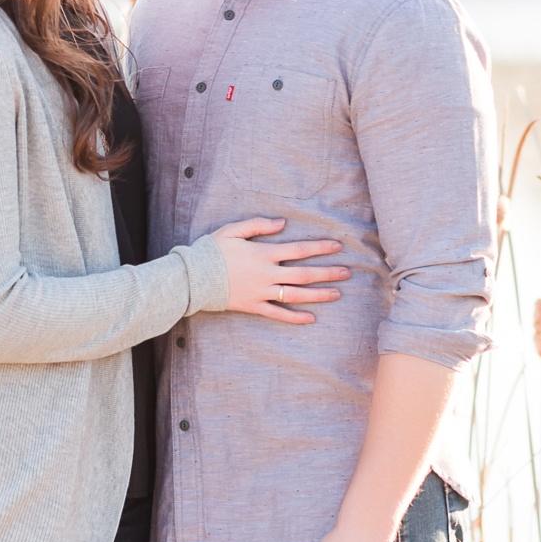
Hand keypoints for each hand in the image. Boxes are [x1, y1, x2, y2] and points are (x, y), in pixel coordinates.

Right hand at [211, 217, 348, 323]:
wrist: (194, 277)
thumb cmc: (212, 250)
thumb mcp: (233, 230)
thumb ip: (259, 225)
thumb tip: (283, 223)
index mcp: (264, 253)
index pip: (299, 250)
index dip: (319, 248)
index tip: (337, 247)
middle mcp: (267, 274)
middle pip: (303, 274)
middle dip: (327, 273)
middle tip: (347, 273)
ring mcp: (262, 292)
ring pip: (296, 295)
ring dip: (318, 295)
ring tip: (337, 294)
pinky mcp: (254, 306)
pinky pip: (278, 314)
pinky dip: (295, 317)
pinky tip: (311, 318)